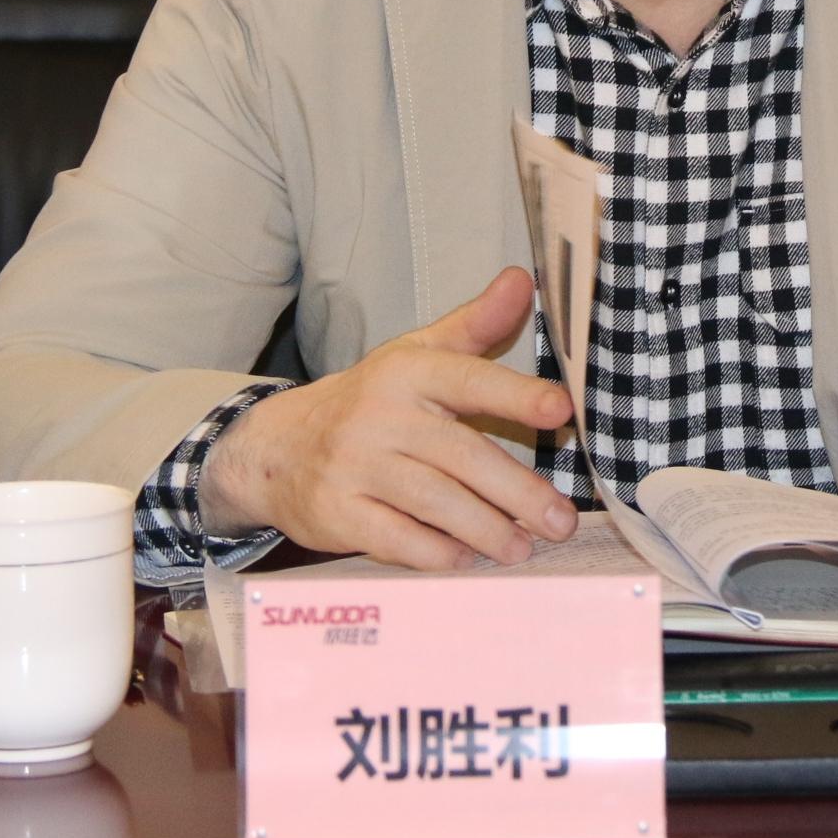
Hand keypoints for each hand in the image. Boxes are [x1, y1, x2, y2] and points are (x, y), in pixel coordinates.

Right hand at [201, 267, 578, 569]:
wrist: (276, 448)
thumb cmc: (368, 402)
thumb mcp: (416, 355)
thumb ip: (475, 325)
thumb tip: (524, 278)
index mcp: (406, 372)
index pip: (468, 379)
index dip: (516, 394)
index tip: (561, 410)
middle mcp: (379, 415)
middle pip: (461, 455)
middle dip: (518, 492)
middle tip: (559, 521)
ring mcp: (353, 466)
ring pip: (434, 502)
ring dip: (486, 530)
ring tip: (522, 547)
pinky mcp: (335, 512)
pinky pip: (395, 539)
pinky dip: (436, 554)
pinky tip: (464, 560)